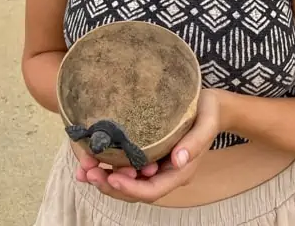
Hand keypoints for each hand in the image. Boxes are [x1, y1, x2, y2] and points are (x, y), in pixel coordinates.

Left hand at [77, 89, 221, 204]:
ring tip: (82, 169)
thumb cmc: (209, 111)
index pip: (152, 189)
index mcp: (180, 171)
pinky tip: (90, 159)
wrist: (211, 105)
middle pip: (135, 190)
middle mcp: (165, 173)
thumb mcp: (206, 123)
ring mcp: (155, 165)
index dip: (130, 188)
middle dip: (109, 185)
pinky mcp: (148, 154)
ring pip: (127, 181)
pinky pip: (126, 166)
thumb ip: (195, 143)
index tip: (110, 177)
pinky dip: (107, 166)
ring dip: (104, 178)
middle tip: (87, 172)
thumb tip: (177, 162)